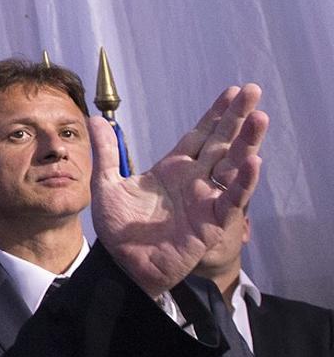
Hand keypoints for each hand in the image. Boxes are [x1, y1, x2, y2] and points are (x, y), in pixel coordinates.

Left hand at [90, 84, 266, 296]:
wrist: (124, 265)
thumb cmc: (119, 229)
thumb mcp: (107, 185)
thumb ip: (107, 153)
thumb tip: (97, 120)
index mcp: (172, 169)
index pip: (199, 135)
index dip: (215, 114)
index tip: (232, 91)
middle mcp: (193, 180)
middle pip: (220, 142)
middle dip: (237, 118)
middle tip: (254, 90)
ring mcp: (205, 199)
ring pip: (232, 165)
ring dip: (246, 142)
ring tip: (259, 118)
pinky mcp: (211, 221)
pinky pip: (231, 199)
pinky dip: (242, 181)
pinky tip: (253, 161)